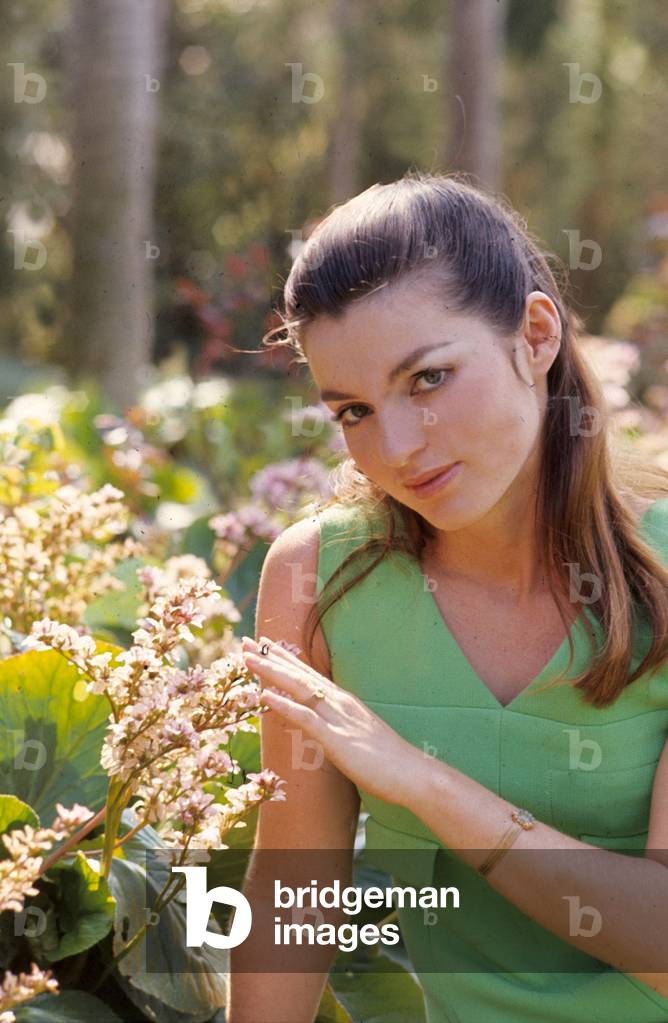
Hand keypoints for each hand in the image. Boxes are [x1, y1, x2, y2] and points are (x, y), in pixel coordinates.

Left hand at [241, 635, 419, 806]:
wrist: (414, 773)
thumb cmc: (388, 759)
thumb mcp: (358, 734)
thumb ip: (339, 725)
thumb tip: (321, 725)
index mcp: (343, 701)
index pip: (308, 674)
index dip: (284, 659)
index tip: (263, 644)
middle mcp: (338, 702)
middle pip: (299, 674)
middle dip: (270, 658)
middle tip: (244, 642)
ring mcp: (337, 718)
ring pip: (299, 688)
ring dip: (271, 672)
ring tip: (248, 658)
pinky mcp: (337, 739)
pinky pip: (306, 718)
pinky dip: (284, 705)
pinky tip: (264, 695)